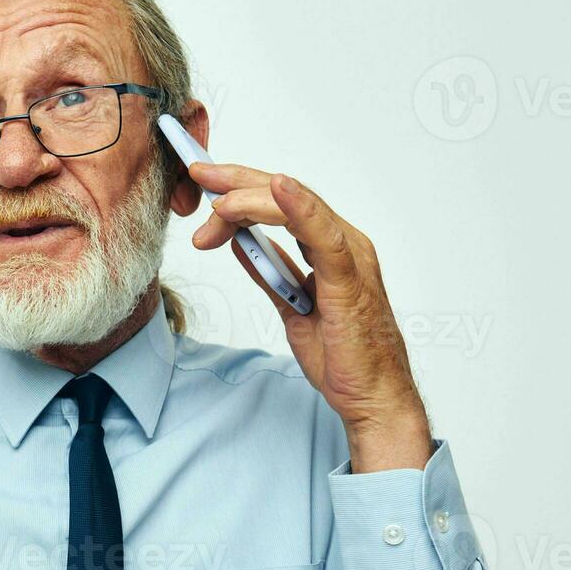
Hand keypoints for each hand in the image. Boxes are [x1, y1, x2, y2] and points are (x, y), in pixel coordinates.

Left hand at [189, 164, 431, 471]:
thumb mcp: (290, 307)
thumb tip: (239, 244)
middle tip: (198, 171)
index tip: (203, 179)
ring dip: (252, 197)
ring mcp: (350, 257)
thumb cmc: (343, 356)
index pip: (280, 203)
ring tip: (216, 197)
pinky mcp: (351, 279)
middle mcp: (344, 243)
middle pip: (284, 196)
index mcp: (330, 248)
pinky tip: (278, 190)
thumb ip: (269, 272)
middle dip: (237, 181)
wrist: (372, 398)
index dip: (240, 187)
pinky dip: (299, 209)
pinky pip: (324, 236)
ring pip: (298, 207)